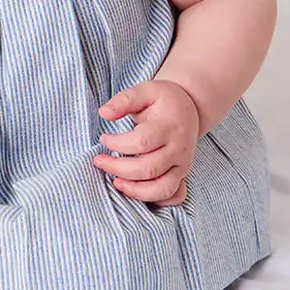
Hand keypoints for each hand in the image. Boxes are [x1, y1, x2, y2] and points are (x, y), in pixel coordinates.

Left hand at [93, 80, 199, 204]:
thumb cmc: (163, 100)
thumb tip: (104, 113)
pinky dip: (156, 200)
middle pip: (148, 169)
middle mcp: (179, 149)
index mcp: (169, 127)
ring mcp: (183, 165)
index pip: (142, 142)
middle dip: (118, 169)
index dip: (118, 144)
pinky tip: (136, 190)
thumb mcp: (145, 90)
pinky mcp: (183, 175)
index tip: (104, 139)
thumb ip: (124, 100)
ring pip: (162, 188)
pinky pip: (174, 196)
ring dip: (135, 190)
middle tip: (99, 161)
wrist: (190, 108)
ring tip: (115, 182)